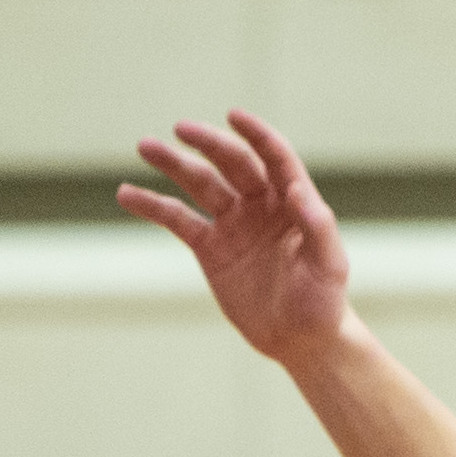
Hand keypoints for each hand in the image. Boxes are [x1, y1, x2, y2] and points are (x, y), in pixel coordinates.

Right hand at [119, 109, 353, 366]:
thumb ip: (316, 227)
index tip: (234, 116)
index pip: (274, 157)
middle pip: (232, 163)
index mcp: (294, 202)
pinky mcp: (210, 247)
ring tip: (145, 146)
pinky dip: (153, 206)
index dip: (257, 135)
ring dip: (173, 164)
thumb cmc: (324, 302)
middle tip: (180, 129)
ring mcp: (233, 223)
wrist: (300, 340)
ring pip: (200, 184)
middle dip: (207, 144)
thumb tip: (297, 191)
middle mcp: (262, 204)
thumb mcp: (328, 265)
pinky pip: (178, 220)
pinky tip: (127, 194)